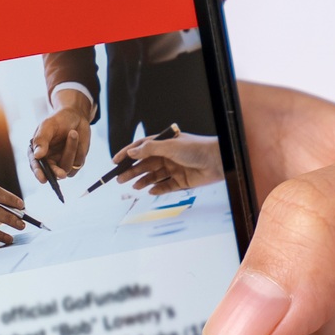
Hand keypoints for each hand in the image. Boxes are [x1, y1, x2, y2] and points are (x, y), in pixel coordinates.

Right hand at [30, 91, 94, 177]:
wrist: (76, 116)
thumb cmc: (58, 120)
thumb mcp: (47, 126)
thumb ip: (41, 140)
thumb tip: (37, 155)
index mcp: (37, 152)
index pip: (35, 165)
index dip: (38, 173)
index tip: (43, 179)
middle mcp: (48, 160)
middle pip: (51, 173)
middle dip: (56, 173)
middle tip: (61, 174)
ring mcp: (62, 162)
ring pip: (67, 167)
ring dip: (71, 150)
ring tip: (73, 133)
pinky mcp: (75, 162)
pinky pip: (78, 162)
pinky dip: (79, 150)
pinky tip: (77, 138)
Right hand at [111, 131, 225, 194]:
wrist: (218, 161)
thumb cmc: (196, 148)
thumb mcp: (169, 146)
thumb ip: (149, 149)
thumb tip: (131, 151)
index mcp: (164, 144)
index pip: (141, 148)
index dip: (127, 154)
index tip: (115, 162)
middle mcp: (168, 156)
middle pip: (145, 164)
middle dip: (132, 171)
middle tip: (119, 178)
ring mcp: (175, 169)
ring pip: (154, 176)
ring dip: (143, 180)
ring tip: (133, 186)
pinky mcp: (182, 181)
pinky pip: (166, 186)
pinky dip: (157, 189)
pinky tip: (150, 190)